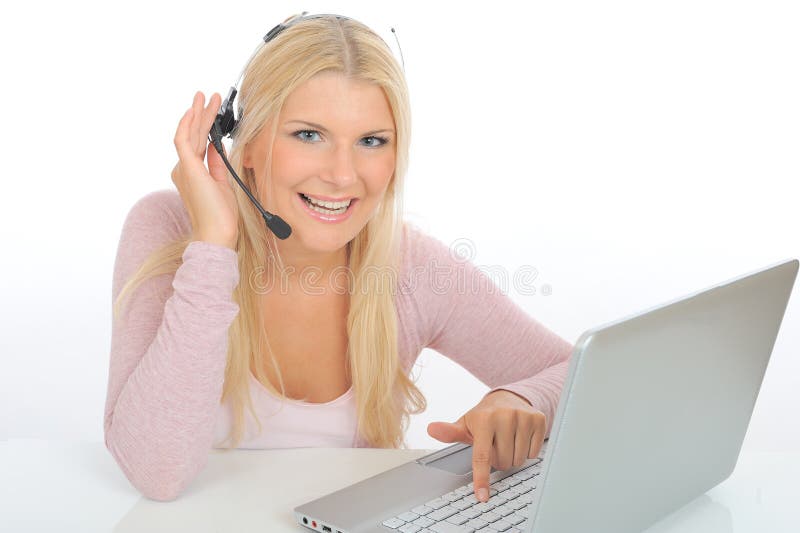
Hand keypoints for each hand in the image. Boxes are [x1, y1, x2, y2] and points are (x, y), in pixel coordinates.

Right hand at [172, 91, 239, 249]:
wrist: (217, 232)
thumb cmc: (221, 215)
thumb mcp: (223, 183)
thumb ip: (217, 164)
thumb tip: (218, 146)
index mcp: (192, 174)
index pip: (199, 144)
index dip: (206, 127)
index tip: (214, 114)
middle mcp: (184, 169)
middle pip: (195, 135)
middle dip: (202, 114)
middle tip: (210, 97)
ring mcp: (184, 168)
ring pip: (191, 134)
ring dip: (198, 114)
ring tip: (206, 97)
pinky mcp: (188, 168)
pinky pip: (184, 140)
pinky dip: (188, 124)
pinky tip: (193, 111)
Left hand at [427, 390, 545, 502]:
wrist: (507, 398)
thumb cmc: (483, 416)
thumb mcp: (466, 424)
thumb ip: (449, 432)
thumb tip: (431, 429)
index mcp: (483, 419)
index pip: (482, 456)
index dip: (481, 479)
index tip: (482, 497)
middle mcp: (504, 416)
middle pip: (503, 462)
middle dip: (499, 460)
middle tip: (496, 446)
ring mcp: (523, 416)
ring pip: (519, 459)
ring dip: (513, 457)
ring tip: (507, 441)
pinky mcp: (538, 419)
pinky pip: (534, 453)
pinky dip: (527, 451)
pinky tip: (520, 437)